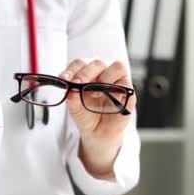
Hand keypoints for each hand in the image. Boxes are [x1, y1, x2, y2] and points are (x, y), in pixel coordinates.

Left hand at [60, 59, 135, 178]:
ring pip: (118, 66)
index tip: (64, 78)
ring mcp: (118, 81)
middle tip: (77, 84)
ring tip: (94, 93)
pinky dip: (117, 89)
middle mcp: (104, 72)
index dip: (72, 69)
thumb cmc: (87, 114)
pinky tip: (108, 98)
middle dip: (86, 73)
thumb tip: (71, 90)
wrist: (99, 132)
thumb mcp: (75, 108)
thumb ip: (72, 98)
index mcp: (89, 72)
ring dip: (105, 77)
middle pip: (98, 63)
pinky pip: (126, 85)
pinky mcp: (129, 92)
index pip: (81, 63)